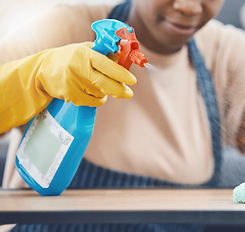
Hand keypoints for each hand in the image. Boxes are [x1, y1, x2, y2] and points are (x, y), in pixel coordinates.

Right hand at [0, 42, 136, 132]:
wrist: (43, 70)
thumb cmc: (70, 57)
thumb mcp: (86, 49)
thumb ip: (105, 55)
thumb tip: (125, 61)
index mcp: (84, 54)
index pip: (107, 66)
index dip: (122, 74)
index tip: (132, 80)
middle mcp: (78, 68)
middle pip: (105, 84)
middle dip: (120, 90)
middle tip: (128, 93)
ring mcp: (73, 83)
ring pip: (100, 94)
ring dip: (105, 92)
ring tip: (99, 85)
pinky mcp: (71, 96)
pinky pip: (92, 101)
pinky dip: (96, 98)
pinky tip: (92, 91)